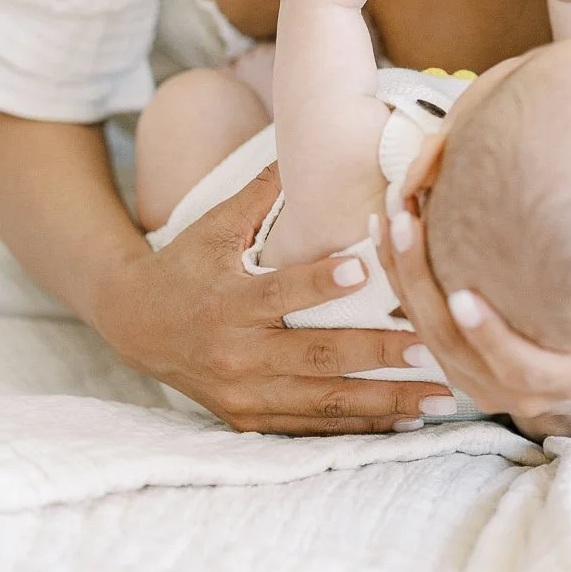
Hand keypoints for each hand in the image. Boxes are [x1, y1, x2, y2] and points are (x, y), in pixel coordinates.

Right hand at [94, 165, 452, 432]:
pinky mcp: (250, 420)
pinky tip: (403, 425)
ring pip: (324, 402)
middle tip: (427, 345)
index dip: (322, 282)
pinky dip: (359, 427)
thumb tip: (304, 143)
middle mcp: (239, 354)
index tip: (365, 268)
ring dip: (384, 403)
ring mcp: (246, 394)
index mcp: (231, 301)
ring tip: (436, 399)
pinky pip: (312, 428)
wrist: (134, 325)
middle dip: (377, 353)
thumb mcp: (215, 224)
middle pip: (316, 356)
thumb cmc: (185, 264)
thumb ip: (261, 192)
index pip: (283, 291)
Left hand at [371, 188, 570, 440]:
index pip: (513, 365)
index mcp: (547, 382)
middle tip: (408, 218)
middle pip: (446, 337)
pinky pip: (408, 310)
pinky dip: (394, 268)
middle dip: (421, 277)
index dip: (488, 335)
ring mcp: (463, 372)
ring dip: (399, 264)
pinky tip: (382, 222)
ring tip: (390, 208)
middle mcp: (496, 384)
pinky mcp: (442, 352)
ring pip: (418, 321)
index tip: (463, 295)